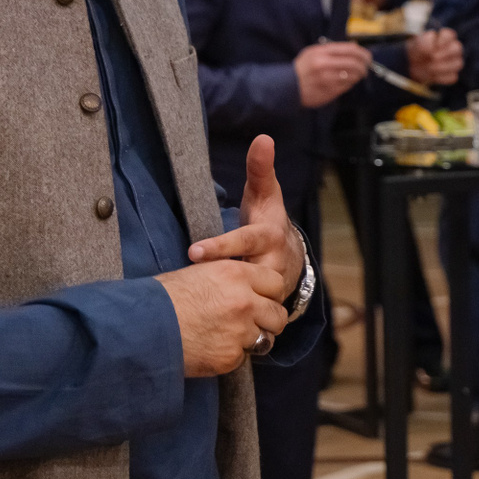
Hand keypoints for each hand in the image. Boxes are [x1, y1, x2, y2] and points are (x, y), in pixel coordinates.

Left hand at [157, 136, 300, 376]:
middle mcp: (272, 266)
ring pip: (250, 303)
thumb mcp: (265, 196)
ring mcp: (270, 290)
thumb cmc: (268, 222)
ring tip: (193, 315)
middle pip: (247, 276)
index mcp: (268, 237)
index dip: (222, 246)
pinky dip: (230, 331)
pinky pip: (249, 322)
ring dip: (224, 310)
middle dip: (219, 281)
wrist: (290, 258)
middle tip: (188, 284)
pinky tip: (205, 340)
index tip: (194, 250)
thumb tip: (263, 138)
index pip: (246, 240)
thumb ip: (261, 169)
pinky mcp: (266, 308)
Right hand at [295, 41, 370, 107]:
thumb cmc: (303, 68)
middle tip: (366, 67)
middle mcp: (324, 65)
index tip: (367, 56)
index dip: (363, 53)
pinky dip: (350, 83)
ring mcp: (327, 80)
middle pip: (354, 63)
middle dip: (364, 65)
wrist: (288, 87)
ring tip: (357, 74)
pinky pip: (347, 86)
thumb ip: (332, 49)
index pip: (350, 50)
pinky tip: (347, 81)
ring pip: (353, 76)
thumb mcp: (313, 52)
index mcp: (321, 52)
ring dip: (358, 75)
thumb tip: (355, 47)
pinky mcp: (329, 92)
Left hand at [406, 27, 462, 85]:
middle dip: (444, 54)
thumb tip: (431, 49)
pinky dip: (441, 77)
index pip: (449, 35)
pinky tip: (432, 76)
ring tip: (430, 68)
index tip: (431, 47)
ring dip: (442, 67)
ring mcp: (454, 61)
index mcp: (445, 37)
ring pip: (458, 64)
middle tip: (432, 57)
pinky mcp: (452, 74)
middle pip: (457, 48)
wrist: (413, 65)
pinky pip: (453, 77)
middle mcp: (453, 48)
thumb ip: (423, 41)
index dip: (441, 41)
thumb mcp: (416, 43)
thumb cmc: (417, 50)